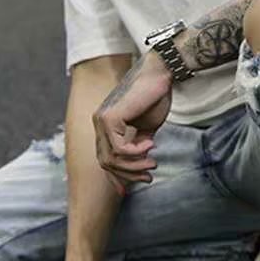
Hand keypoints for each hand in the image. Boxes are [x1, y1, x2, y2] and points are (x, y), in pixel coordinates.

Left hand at [93, 50, 172, 189]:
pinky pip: (120, 148)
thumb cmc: (155, 98)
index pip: (105, 158)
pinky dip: (136, 152)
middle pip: (106, 162)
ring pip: (112, 159)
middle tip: (149, 175)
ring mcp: (101, 120)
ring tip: (152, 163)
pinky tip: (150, 144)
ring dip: (134, 166)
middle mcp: (99, 123)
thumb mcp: (146, 130)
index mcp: (105, 126)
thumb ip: (138, 147)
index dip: (118, 176)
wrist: (160, 75)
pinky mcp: (109, 118)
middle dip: (128, 175)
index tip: (136, 185)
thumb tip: (139, 166)